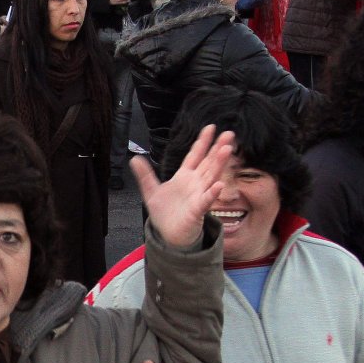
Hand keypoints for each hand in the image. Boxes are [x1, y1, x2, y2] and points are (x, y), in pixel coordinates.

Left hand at [133, 123, 234, 247]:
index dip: (202, 142)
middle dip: (217, 148)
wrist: (168, 235)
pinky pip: (205, 201)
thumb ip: (145, 175)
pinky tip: (218, 185)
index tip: (210, 127)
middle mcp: (195, 184)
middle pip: (208, 163)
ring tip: (227, 149)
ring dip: (219, 164)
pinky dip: (212, 193)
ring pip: (211, 177)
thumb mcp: (151, 191)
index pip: (195, 156)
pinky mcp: (197, 211)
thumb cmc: (165, 213)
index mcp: (184, 177)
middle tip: (229, 134)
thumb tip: (134, 158)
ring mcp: (198, 196)